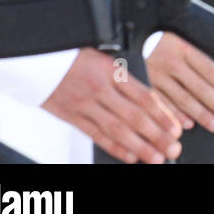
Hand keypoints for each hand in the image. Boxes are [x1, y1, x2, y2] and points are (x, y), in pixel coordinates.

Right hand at [42, 48, 182, 164]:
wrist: (37, 59)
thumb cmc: (75, 55)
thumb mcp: (105, 56)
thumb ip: (125, 76)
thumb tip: (151, 98)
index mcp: (112, 71)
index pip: (143, 96)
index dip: (162, 115)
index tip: (176, 128)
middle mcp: (100, 89)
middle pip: (134, 116)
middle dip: (156, 135)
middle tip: (173, 148)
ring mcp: (84, 104)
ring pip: (116, 129)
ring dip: (139, 146)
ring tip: (156, 157)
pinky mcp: (71, 116)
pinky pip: (95, 135)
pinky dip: (114, 147)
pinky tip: (129, 156)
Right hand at [145, 34, 213, 133]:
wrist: (132, 36)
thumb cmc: (164, 40)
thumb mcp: (182, 38)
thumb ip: (197, 57)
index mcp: (184, 46)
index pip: (209, 69)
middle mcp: (170, 61)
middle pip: (198, 87)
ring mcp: (155, 74)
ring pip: (182, 98)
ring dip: (201, 114)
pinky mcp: (143, 85)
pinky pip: (162, 104)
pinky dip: (176, 116)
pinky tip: (188, 124)